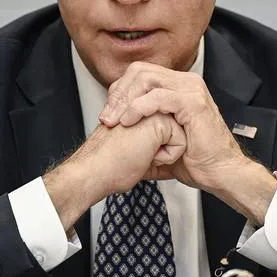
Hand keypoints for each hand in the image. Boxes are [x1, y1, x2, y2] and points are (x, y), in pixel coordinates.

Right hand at [44, 113, 184, 232]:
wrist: (94, 172)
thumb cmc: (110, 165)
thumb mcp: (138, 148)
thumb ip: (158, 141)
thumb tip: (181, 145)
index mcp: (141, 108)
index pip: (169, 130)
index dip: (158, 149)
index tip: (135, 153)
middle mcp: (147, 104)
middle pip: (178, 131)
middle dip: (164, 149)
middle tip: (137, 152)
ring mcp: (152, 108)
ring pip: (181, 135)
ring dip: (164, 152)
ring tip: (140, 153)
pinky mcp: (159, 119)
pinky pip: (180, 142)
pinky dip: (166, 156)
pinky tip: (146, 155)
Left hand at [99, 62, 276, 223]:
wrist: (221, 173)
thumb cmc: (196, 160)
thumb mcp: (162, 139)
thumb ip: (142, 128)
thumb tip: (115, 132)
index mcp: (178, 86)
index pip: (139, 73)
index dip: (119, 91)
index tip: (108, 114)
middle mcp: (185, 82)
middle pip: (140, 71)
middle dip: (118, 93)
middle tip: (107, 117)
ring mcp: (191, 90)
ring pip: (147, 78)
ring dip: (125, 99)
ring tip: (115, 120)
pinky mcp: (193, 103)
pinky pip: (159, 96)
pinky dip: (139, 107)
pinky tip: (129, 121)